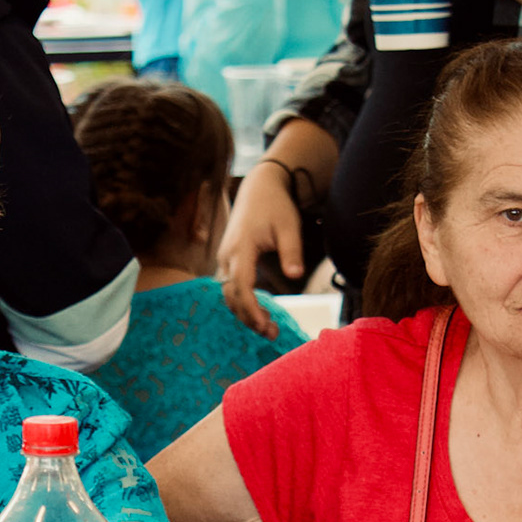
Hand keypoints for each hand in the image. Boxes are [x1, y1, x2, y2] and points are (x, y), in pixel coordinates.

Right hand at [218, 161, 300, 338]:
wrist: (259, 188)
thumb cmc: (276, 206)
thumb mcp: (289, 227)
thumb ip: (292, 252)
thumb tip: (295, 275)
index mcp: (241, 248)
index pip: (241, 286)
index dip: (250, 308)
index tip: (264, 324)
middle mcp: (227, 255)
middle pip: (231, 296)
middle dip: (248, 317)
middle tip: (271, 334)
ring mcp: (226, 258)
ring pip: (229, 294)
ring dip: (245, 313)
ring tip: (268, 328)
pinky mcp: (229, 260)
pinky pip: (231, 287)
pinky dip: (243, 303)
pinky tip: (261, 313)